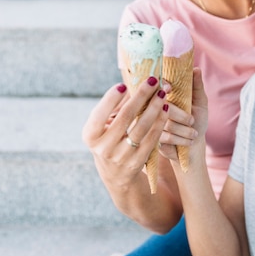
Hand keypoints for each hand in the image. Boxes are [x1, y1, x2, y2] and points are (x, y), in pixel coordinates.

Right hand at [82, 76, 168, 190]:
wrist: (116, 174)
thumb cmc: (110, 140)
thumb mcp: (105, 126)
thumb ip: (116, 107)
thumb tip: (133, 85)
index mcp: (90, 136)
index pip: (99, 115)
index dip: (110, 99)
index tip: (124, 84)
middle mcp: (103, 148)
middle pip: (124, 118)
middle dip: (140, 96)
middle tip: (152, 80)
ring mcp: (120, 157)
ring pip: (141, 128)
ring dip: (154, 108)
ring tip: (162, 93)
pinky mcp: (137, 162)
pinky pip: (151, 139)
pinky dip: (159, 122)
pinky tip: (164, 110)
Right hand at [157, 68, 207, 163]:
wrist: (194, 144)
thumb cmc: (197, 120)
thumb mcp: (200, 102)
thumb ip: (197, 86)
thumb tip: (196, 69)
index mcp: (165, 96)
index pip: (157, 87)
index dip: (161, 87)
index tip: (170, 89)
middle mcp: (155, 108)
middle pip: (163, 107)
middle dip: (183, 116)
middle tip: (192, 121)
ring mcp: (153, 123)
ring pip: (167, 124)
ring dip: (185, 130)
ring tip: (193, 133)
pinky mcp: (153, 138)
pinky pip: (167, 137)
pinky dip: (182, 139)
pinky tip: (189, 141)